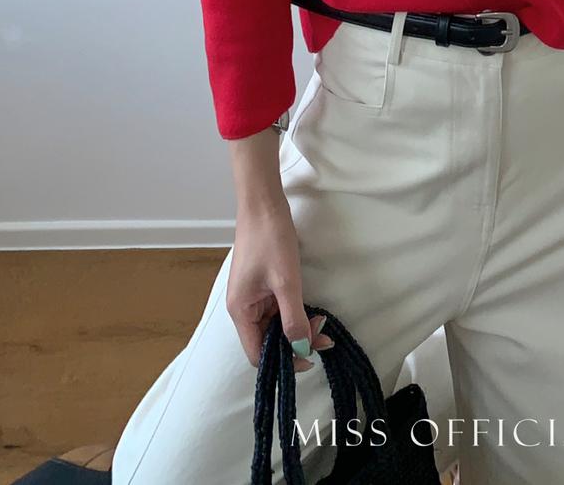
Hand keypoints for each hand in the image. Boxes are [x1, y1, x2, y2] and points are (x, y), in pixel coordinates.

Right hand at [227, 198, 334, 369]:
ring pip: (275, 325)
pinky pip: (277, 309)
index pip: (257, 354)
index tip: (309, 357)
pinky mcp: (262, 285)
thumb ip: (293, 318)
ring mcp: (253, 296)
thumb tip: (302, 348)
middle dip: (294, 342)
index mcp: (240, 311)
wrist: (264, 203)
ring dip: (297, 327)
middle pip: (267, 341)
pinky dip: (294, 313)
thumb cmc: (270, 239)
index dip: (282, 361)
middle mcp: (244, 308)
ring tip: (321, 323)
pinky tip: (311, 311)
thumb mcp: (285, 282)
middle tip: (323, 337)